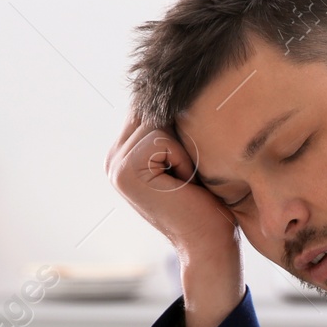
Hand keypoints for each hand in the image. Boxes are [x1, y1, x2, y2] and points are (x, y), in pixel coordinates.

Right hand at [107, 107, 244, 326]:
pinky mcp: (126, 171)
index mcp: (126, 152)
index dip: (181, 119)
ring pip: (158, 122)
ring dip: (185, 147)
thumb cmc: (211, 203)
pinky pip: (161, 138)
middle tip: (191, 172)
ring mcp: (116, 165)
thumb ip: (175, 126)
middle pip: (153, 108)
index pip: (151, 106)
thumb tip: (178, 81)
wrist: (211, 245)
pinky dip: (182, 158)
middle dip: (182, 131)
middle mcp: (114, 157)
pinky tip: (184, 184)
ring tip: (187, 179)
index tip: (193, 157)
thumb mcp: (192, 155)